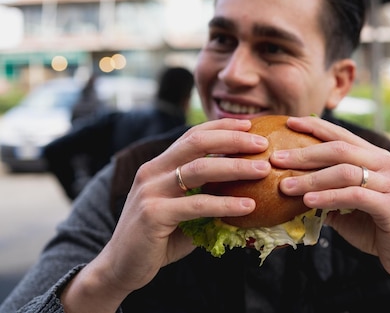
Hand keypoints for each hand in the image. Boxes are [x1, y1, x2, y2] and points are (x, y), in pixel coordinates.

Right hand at [61, 118, 271, 311]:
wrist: (121, 268)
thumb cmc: (159, 239)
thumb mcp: (183, 211)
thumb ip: (207, 196)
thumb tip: (248, 191)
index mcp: (159, 165)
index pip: (192, 135)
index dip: (221, 127)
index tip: (250, 125)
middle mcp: (152, 172)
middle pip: (197, 143)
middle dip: (233, 139)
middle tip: (262, 144)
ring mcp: (150, 191)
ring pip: (199, 169)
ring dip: (235, 167)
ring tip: (263, 169)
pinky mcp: (153, 214)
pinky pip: (197, 205)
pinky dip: (225, 203)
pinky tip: (248, 206)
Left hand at [276, 117, 389, 295]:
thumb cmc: (377, 229)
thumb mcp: (349, 206)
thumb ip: (329, 193)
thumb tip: (293, 186)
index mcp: (378, 158)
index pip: (343, 136)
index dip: (316, 127)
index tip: (289, 123)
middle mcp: (388, 164)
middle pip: (340, 149)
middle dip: (305, 152)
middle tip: (277, 158)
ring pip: (345, 171)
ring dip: (311, 177)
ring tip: (285, 185)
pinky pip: (354, 195)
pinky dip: (328, 196)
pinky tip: (308, 200)